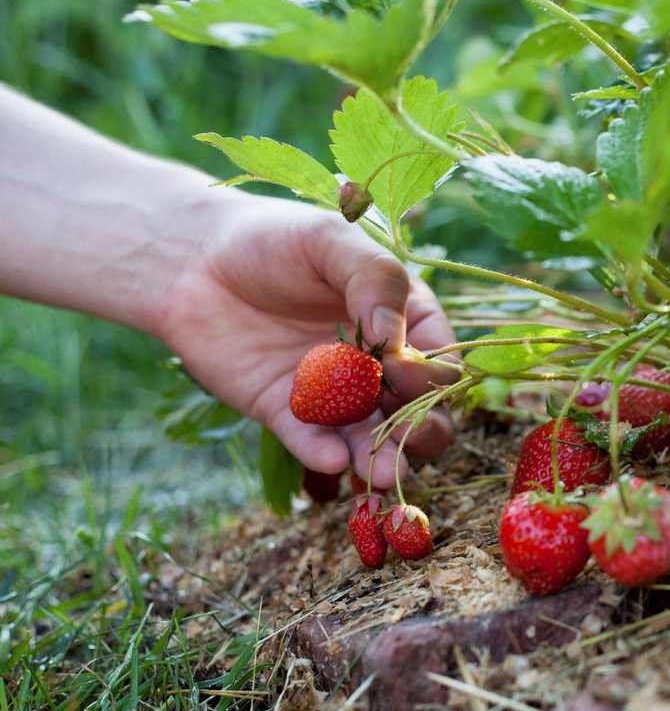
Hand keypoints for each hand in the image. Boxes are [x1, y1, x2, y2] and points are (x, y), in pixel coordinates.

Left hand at [154, 191, 456, 488]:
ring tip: (382, 473)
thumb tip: (395, 339)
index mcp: (403, 320)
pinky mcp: (287, 413)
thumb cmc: (273, 238)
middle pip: (417, 411)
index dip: (431, 374)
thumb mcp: (332, 242)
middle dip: (420, 430)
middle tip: (410, 436)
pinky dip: (324, 454)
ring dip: (381, 458)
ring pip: (370, 437)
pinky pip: (312, 441)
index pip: (436, 359)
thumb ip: (375, 281)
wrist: (191, 258)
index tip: (404, 369)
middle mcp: (375, 363)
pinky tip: (331, 458)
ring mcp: (333, 393)